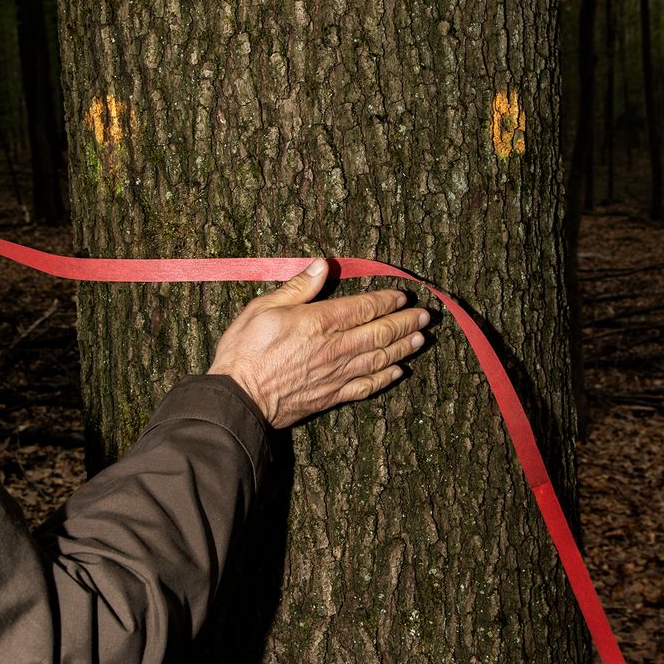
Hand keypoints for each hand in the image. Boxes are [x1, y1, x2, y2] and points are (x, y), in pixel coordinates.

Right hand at [207, 258, 429, 427]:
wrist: (239, 399)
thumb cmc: (245, 351)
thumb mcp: (263, 308)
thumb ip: (297, 287)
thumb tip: (321, 265)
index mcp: (320, 322)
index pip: (363, 308)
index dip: (385, 301)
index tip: (401, 296)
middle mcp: (335, 348)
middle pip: (379, 333)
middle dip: (404, 322)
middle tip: (425, 316)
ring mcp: (336, 374)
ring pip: (379, 358)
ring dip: (403, 347)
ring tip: (420, 339)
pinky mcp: (332, 396)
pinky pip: (366, 386)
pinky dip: (385, 378)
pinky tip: (398, 372)